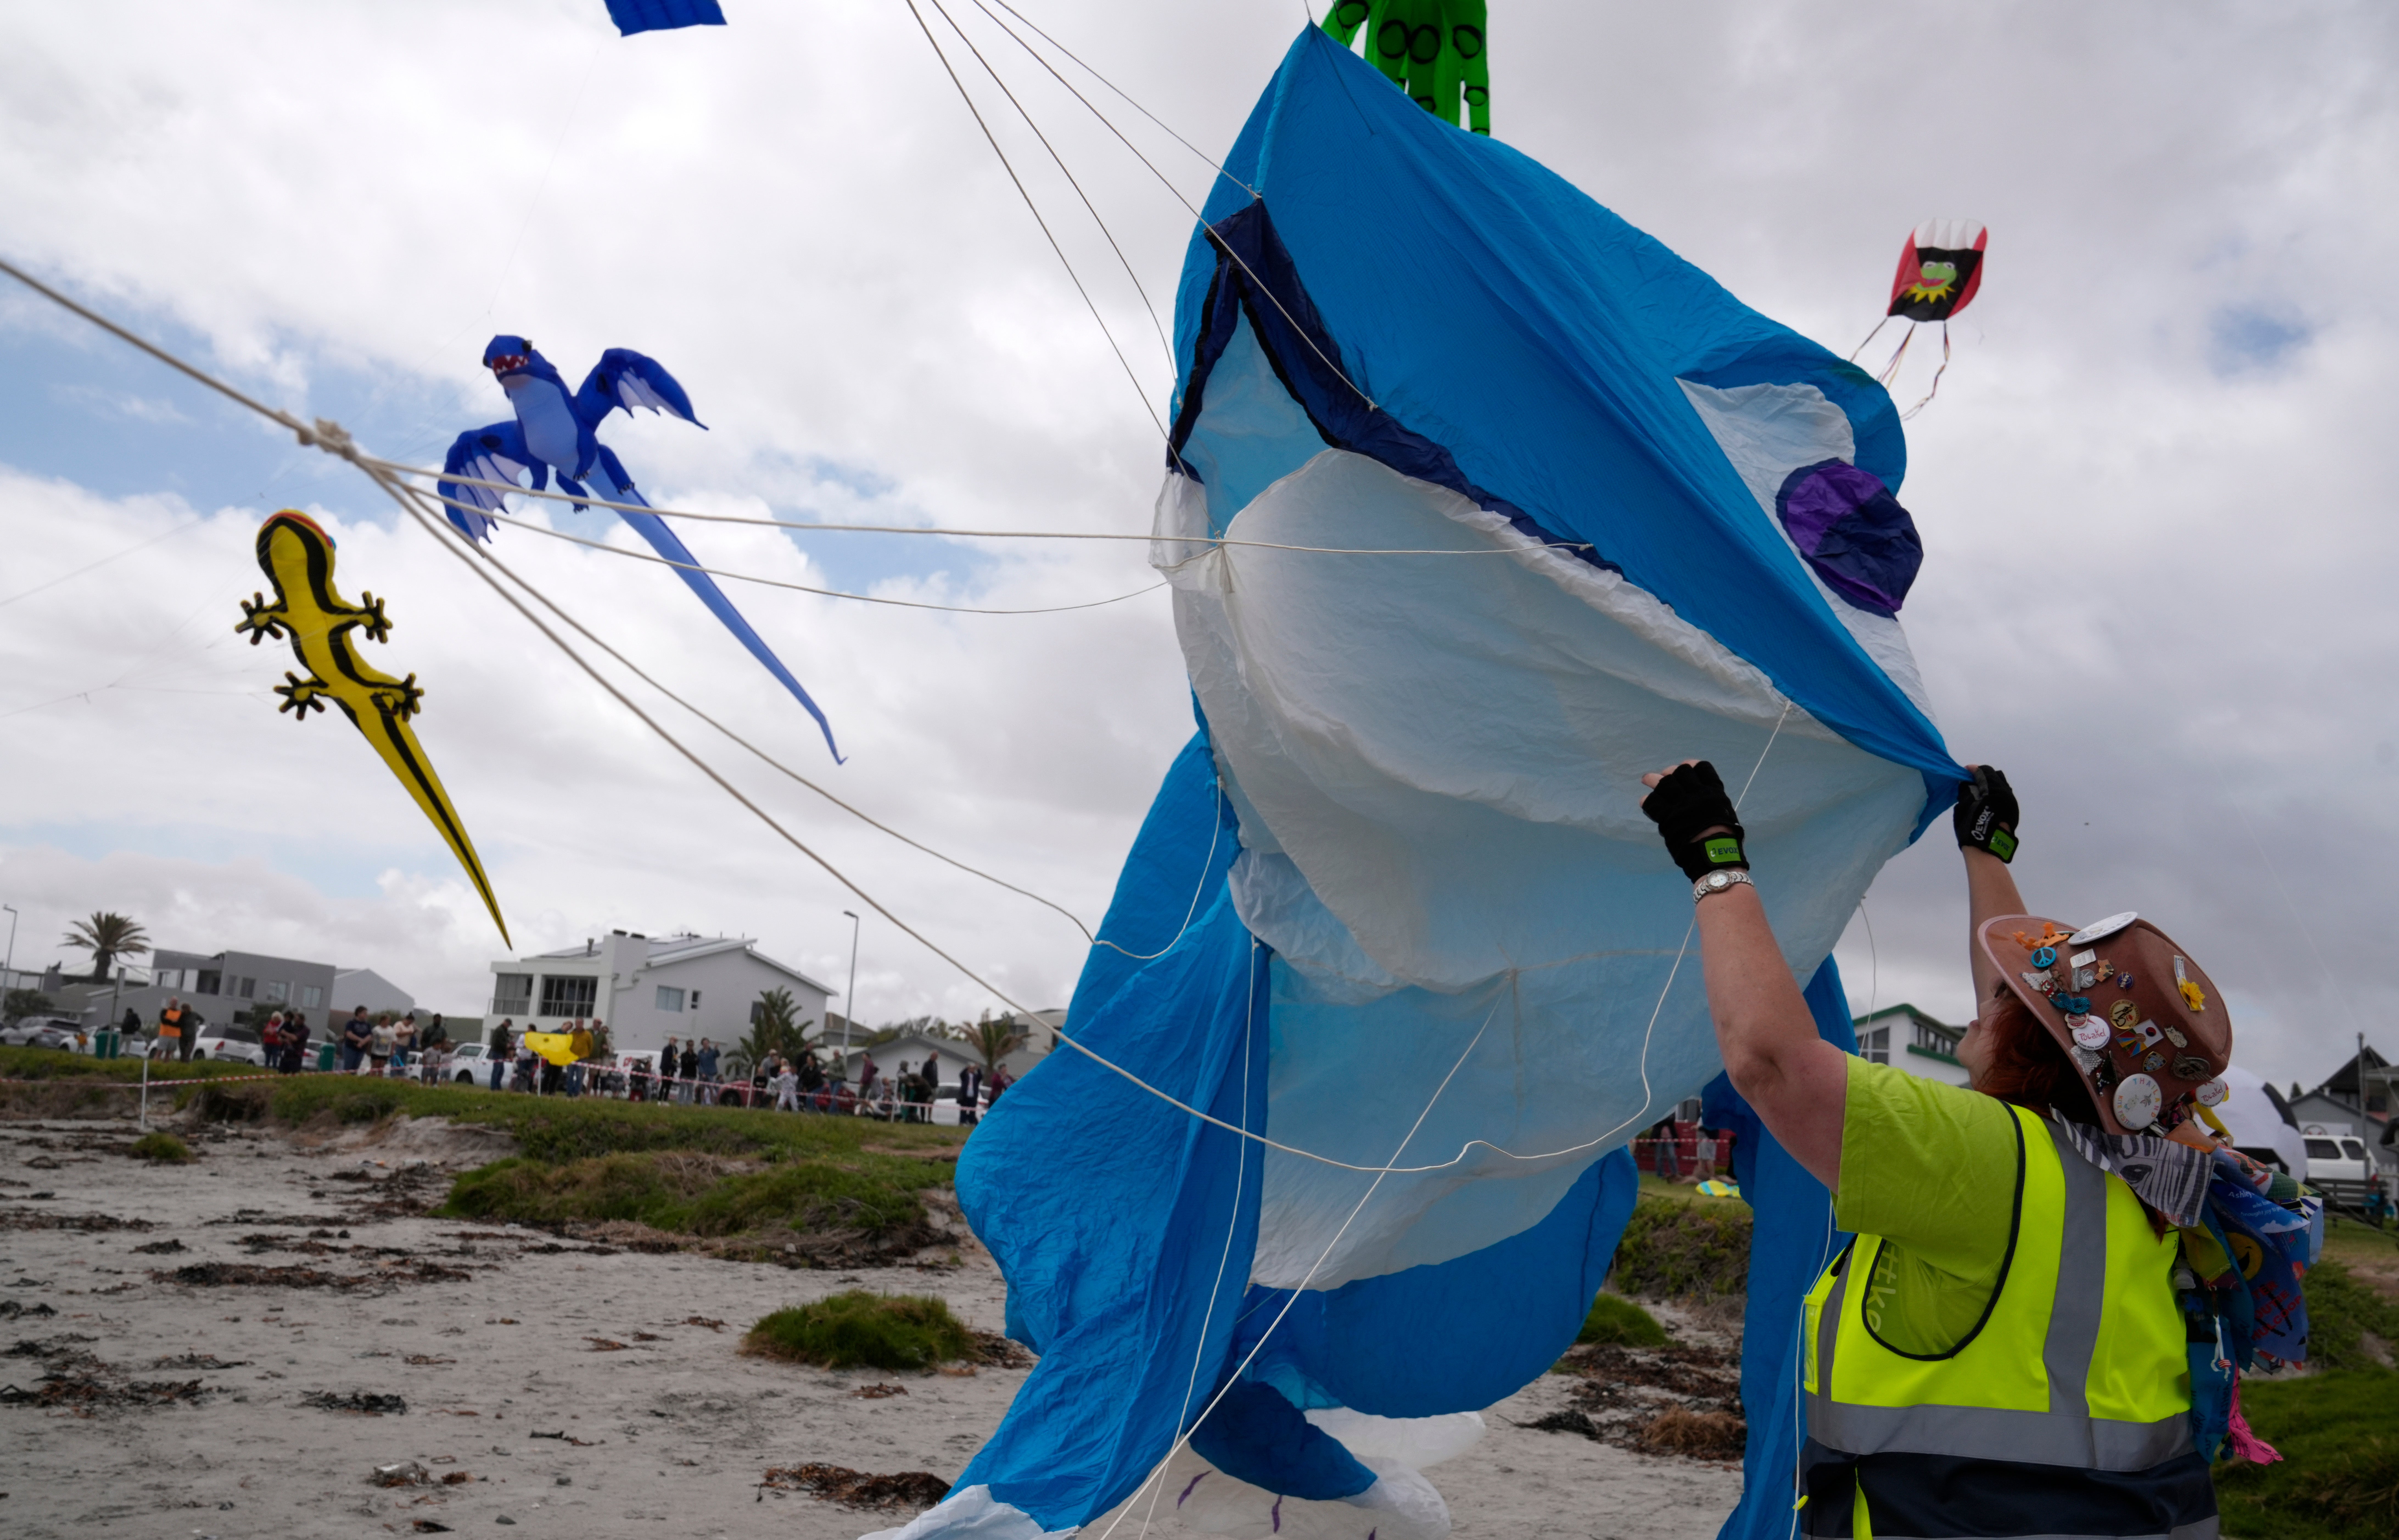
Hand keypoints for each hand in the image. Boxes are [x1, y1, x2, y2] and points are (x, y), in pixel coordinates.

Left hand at [1640, 759, 1747, 880]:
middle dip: (1672, 772)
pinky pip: (1653, 803)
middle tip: (1666, 775)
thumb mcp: (1727, 814)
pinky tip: (1644, 801)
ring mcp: (1681, 804)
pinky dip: (1647, 801)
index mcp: (1713, 792)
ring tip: (1647, 779)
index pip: (1703, 769)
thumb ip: (1713, 805)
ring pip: (1664, 784)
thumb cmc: (1726, 839)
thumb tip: (1706, 804)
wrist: (1715, 855)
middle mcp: (1697, 794)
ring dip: (1654, 780)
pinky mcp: (1668, 817)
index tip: (1686, 765)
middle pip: (1681, 773)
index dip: (1692, 765)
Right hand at [1953, 764, 2018, 862]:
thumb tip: (1967, 782)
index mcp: (1994, 788)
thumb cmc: (1973, 826)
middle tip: (1969, 781)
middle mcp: (2006, 793)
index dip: (1972, 770)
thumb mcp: (1963, 806)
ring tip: (1976, 792)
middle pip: (1995, 776)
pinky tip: (1984, 801)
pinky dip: (1993, 794)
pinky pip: (2002, 796)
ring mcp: (2010, 803)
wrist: (1988, 848)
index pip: (1984, 771)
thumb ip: (1965, 790)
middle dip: (1982, 776)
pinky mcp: (2011, 812)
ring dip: (1988, 785)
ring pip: (2000, 786)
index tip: (1964, 772)